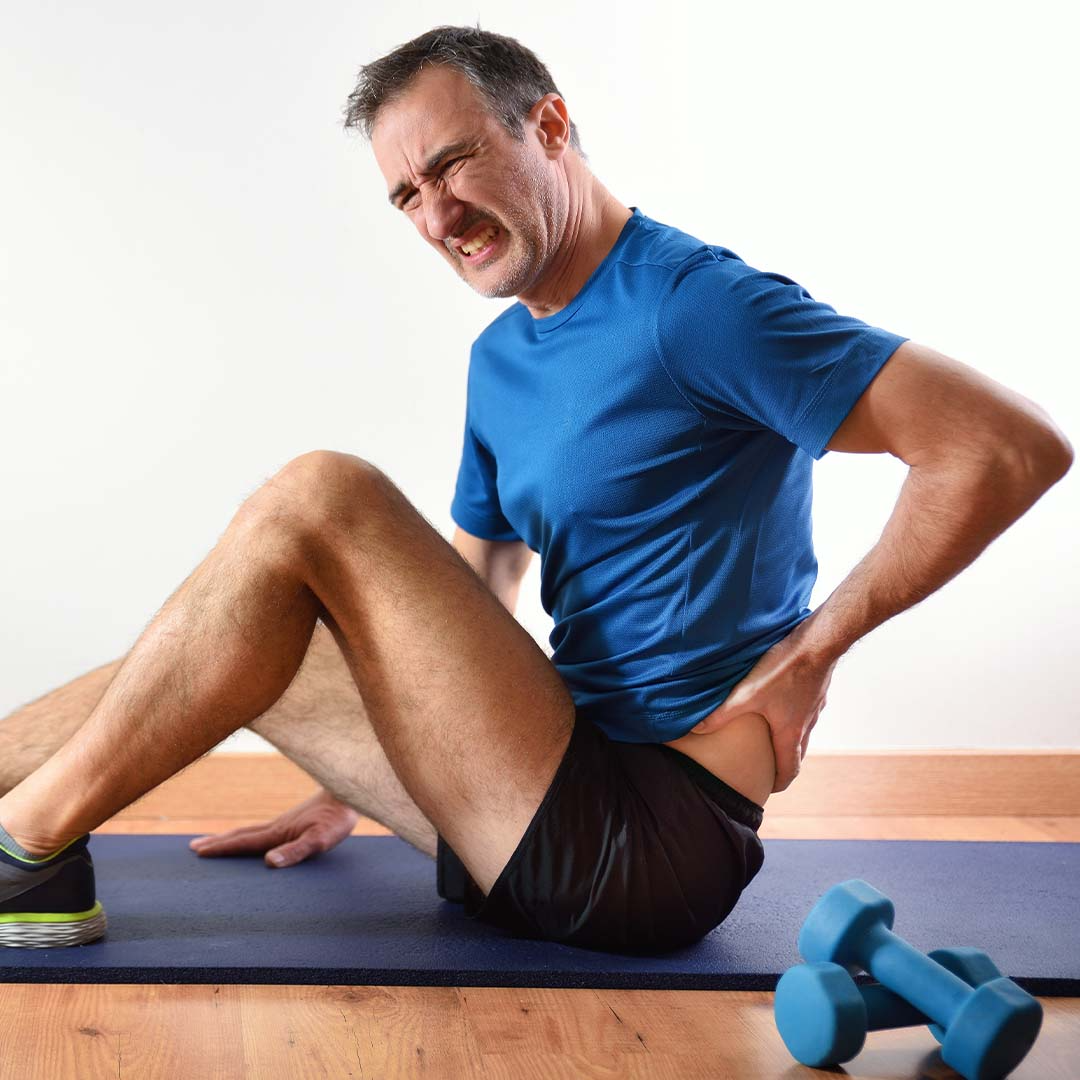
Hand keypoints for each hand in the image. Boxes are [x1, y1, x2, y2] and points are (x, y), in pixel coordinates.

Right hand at [188, 788, 360, 867]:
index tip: (197, 851)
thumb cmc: (337, 819)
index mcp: (278, 833)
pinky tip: (256, 840)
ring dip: (231, 837)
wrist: (349, 794)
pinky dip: (250, 836)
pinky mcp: (295, 823)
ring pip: (251, 831)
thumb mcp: (320, 840)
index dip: (221, 847)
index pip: (243, 841)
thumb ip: (296, 851)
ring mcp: (285, 823)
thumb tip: (269, 862)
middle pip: (241, 834)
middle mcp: (277, 827)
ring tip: (215, 842)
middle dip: (218, 842)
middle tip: (193, 847)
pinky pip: (264, 831)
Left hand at [690, 622, 837, 792]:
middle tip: (772, 767)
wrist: (817, 643)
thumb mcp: (746, 694)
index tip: (772, 789)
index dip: (780, 782)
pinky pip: (806, 710)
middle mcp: (807, 723)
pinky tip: (783, 701)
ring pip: (804, 730)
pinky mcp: (816, 689)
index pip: (790, 768)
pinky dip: (796, 715)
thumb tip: (695, 729)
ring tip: (774, 735)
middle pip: (798, 752)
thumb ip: (721, 714)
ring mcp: (814, 706)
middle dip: (785, 763)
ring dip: (791, 738)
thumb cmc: (783, 670)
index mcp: (791, 732)